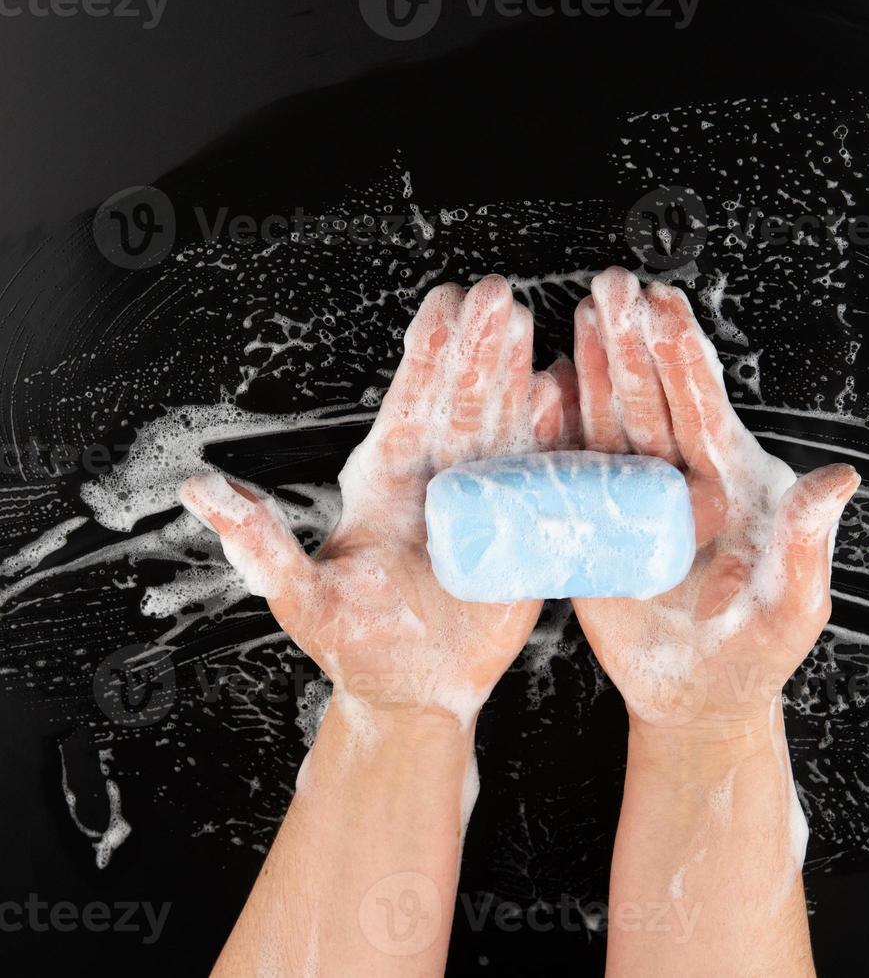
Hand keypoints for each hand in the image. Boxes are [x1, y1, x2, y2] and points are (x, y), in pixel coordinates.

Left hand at [180, 275, 578, 728]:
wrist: (412, 689)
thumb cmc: (354, 643)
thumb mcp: (297, 596)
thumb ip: (257, 542)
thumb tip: (196, 490)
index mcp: (385, 478)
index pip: (409, 401)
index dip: (428, 351)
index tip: (444, 301)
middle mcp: (437, 477)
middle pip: (460, 399)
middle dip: (477, 346)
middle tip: (494, 293)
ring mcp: (482, 498)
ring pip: (502, 423)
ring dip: (513, 374)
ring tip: (523, 325)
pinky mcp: (520, 529)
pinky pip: (539, 474)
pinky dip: (552, 435)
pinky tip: (559, 393)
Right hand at [571, 267, 858, 740]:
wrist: (698, 695)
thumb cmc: (755, 652)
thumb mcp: (794, 604)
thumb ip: (809, 543)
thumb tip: (840, 480)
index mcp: (731, 485)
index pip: (705, 408)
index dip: (684, 357)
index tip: (664, 308)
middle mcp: (681, 480)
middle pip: (654, 397)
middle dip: (633, 339)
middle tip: (612, 286)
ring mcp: (636, 498)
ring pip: (613, 419)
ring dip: (597, 366)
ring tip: (582, 314)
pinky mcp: (598, 523)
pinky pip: (575, 467)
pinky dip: (559, 427)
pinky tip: (546, 386)